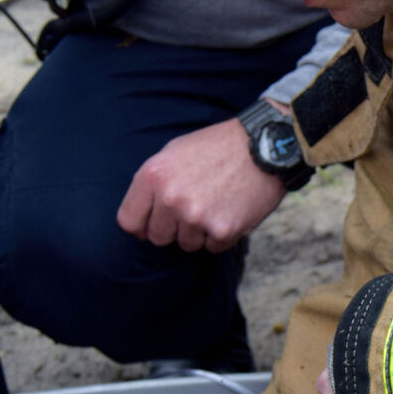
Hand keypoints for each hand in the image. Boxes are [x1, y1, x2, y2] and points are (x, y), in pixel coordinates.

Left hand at [118, 120, 287, 254]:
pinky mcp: (222, 229)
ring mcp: (196, 216)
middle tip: (194, 209)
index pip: (129, 221)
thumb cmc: (217, 147)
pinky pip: (213, 247)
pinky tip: (232, 210)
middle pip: (158, 237)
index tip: (155, 223)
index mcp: (153, 175)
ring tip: (216, 204)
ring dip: (200, 232)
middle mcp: (170, 198)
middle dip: (174, 229)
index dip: (142, 225)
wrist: (263, 146)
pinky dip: (222, 235)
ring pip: (187, 244)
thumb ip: (154, 183)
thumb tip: (142, 215)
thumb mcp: (174, 152)